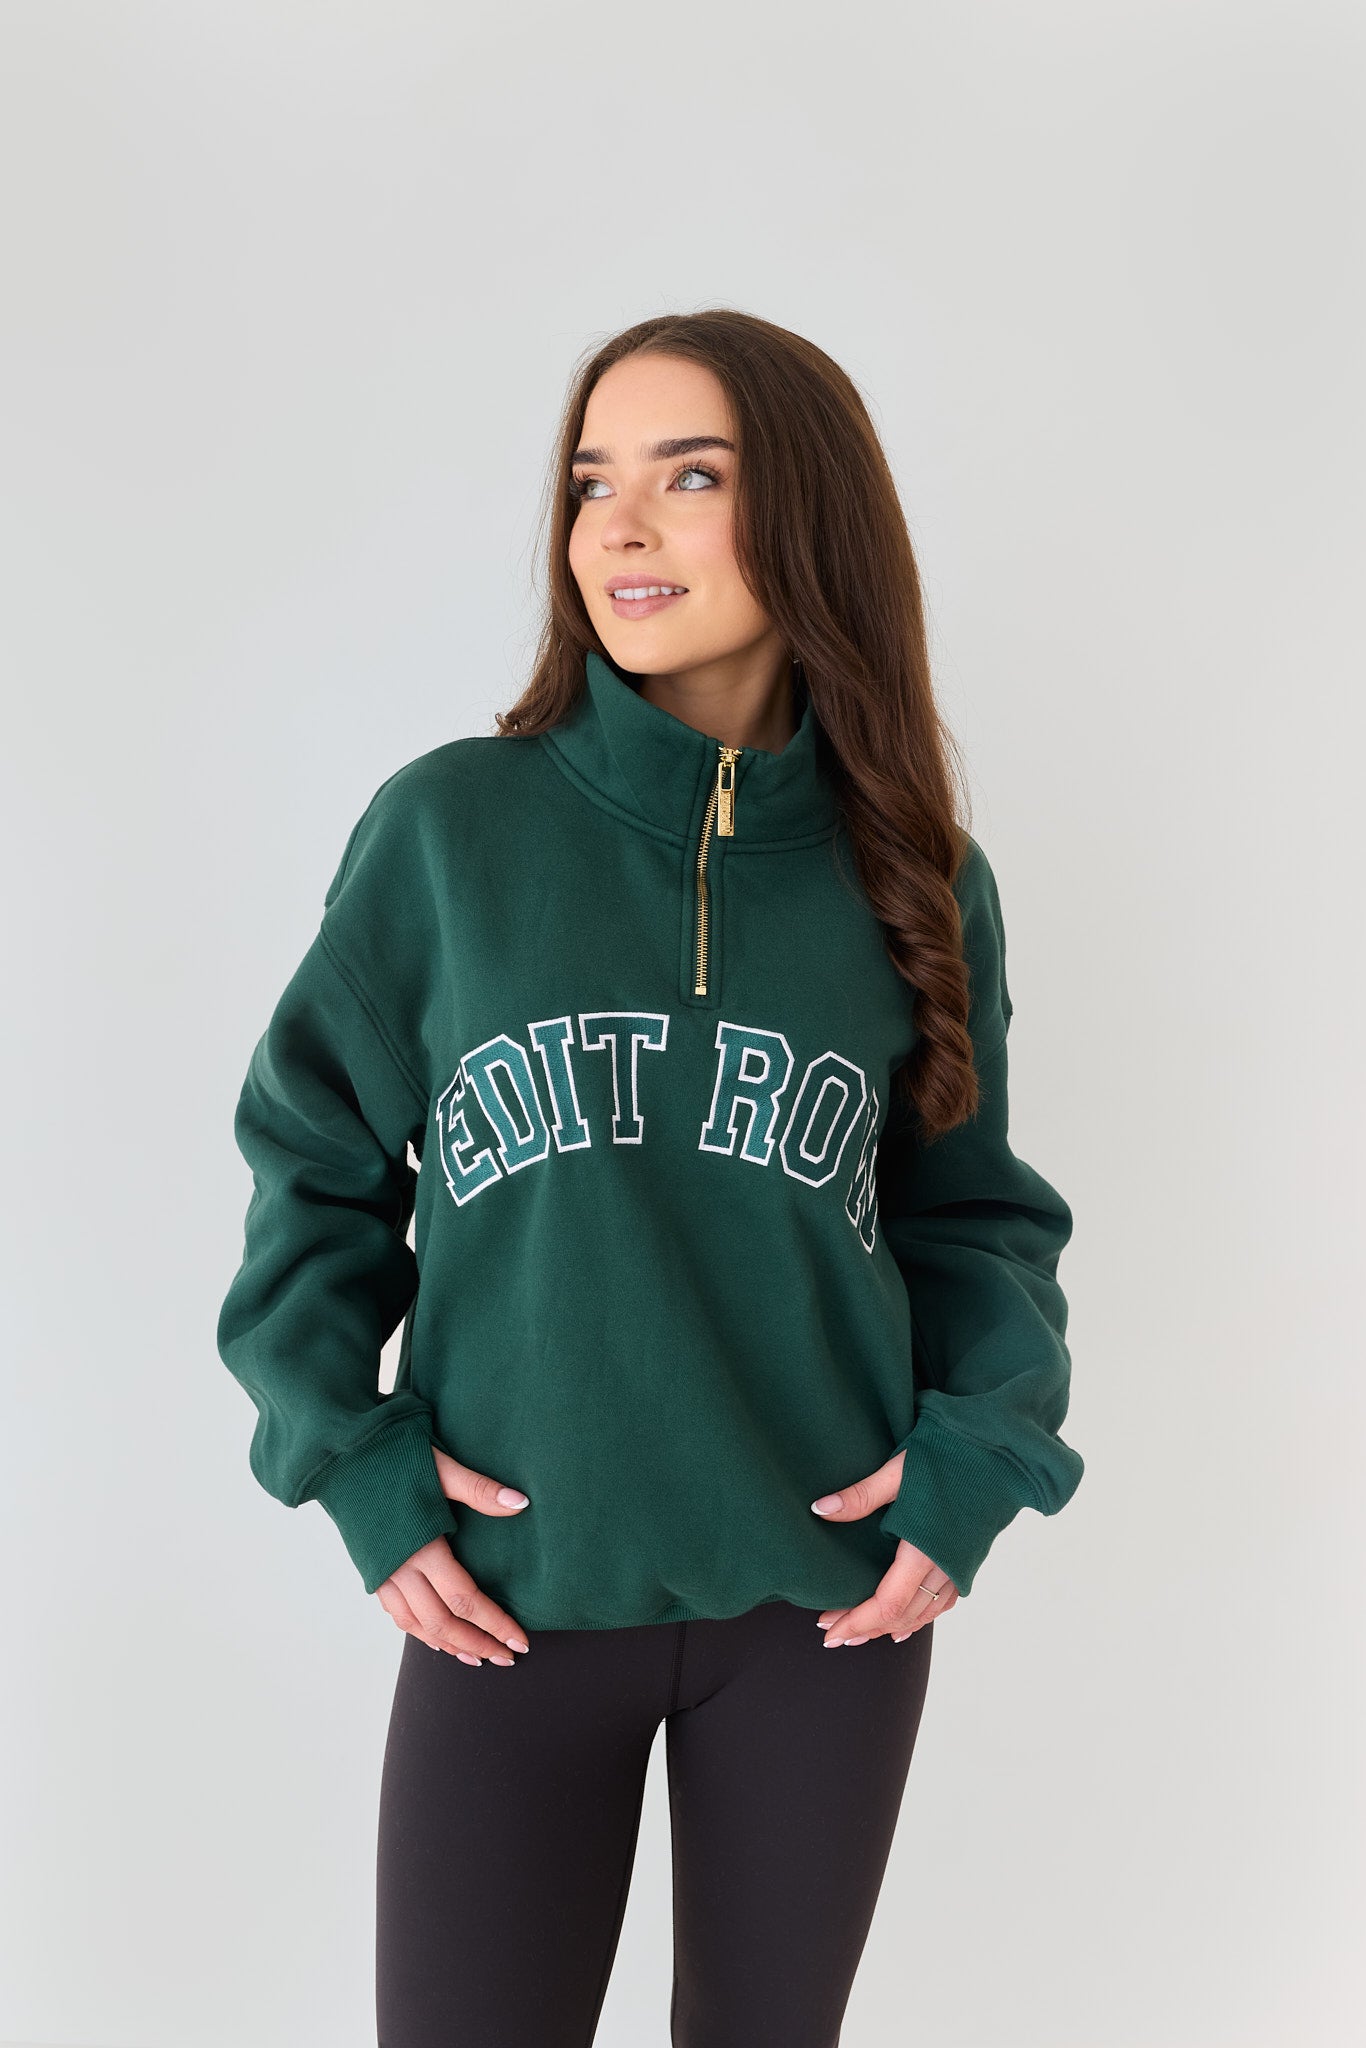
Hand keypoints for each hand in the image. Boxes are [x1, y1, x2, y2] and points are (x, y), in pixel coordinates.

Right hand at [375, 1445, 532, 1667]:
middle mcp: (399, 1568)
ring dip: (450, 1646)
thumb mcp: (440, 1468)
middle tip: (508, 1658)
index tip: (520, 1641)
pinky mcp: (371, 1570)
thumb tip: (521, 1503)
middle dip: (478, 1644)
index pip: (465, 1600)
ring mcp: (382, 1573)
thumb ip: (479, 1490)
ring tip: (478, 1657)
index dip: (495, 1624)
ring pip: (417, 1626)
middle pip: (442, 1623)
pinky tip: (436, 1638)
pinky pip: (397, 1614)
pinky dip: (420, 1632)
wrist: (340, 1455)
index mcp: (421, 1546)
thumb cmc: (392, 1456)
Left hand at [810, 1449, 958, 1645]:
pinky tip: (904, 1624)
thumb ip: (861, 1495)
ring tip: (860, 1633)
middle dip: (866, 1628)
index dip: (857, 1621)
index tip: (828, 1629)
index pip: (888, 1604)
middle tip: (832, 1632)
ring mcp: (960, 1567)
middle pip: (903, 1616)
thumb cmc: (947, 1455)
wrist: (996, 1449)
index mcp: (925, 1549)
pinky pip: (941, 1603)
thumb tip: (820, 1509)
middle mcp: (945, 1566)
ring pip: (923, 1613)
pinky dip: (919, 1618)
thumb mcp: (898, 1471)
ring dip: (890, 1627)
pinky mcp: (967, 1560)